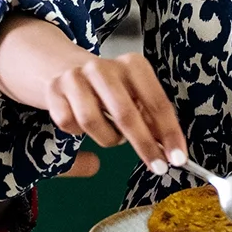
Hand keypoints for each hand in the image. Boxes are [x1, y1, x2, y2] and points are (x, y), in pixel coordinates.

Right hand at [40, 52, 187, 174]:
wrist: (66, 68)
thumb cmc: (110, 90)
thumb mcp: (135, 95)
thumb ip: (150, 118)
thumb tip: (168, 149)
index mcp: (132, 65)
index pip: (156, 102)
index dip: (169, 133)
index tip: (177, 157)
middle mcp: (103, 67)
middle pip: (125, 113)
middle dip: (143, 145)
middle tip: (157, 167)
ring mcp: (75, 77)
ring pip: (92, 122)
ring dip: (107, 138)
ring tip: (111, 134)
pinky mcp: (54, 90)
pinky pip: (70, 124)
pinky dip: (79, 132)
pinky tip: (84, 123)